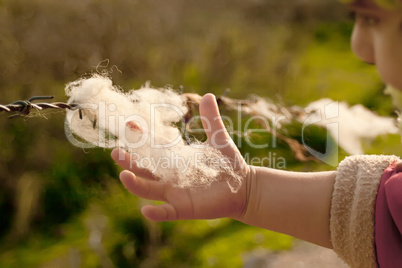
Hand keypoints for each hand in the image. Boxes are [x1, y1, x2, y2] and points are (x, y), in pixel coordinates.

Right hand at [111, 93, 250, 221]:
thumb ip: (210, 119)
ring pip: (148, 190)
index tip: (131, 123)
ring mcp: (175, 193)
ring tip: (124, 174)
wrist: (245, 187)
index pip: (152, 147)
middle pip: (143, 169)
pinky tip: (146, 210)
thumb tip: (207, 95)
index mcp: (174, 159)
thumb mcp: (218, 139)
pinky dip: (156, 213)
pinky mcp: (184, 208)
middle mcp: (169, 176)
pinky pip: (167, 212)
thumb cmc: (229, 164)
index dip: (140, 137)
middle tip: (116, 151)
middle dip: (128, 161)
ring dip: (135, 184)